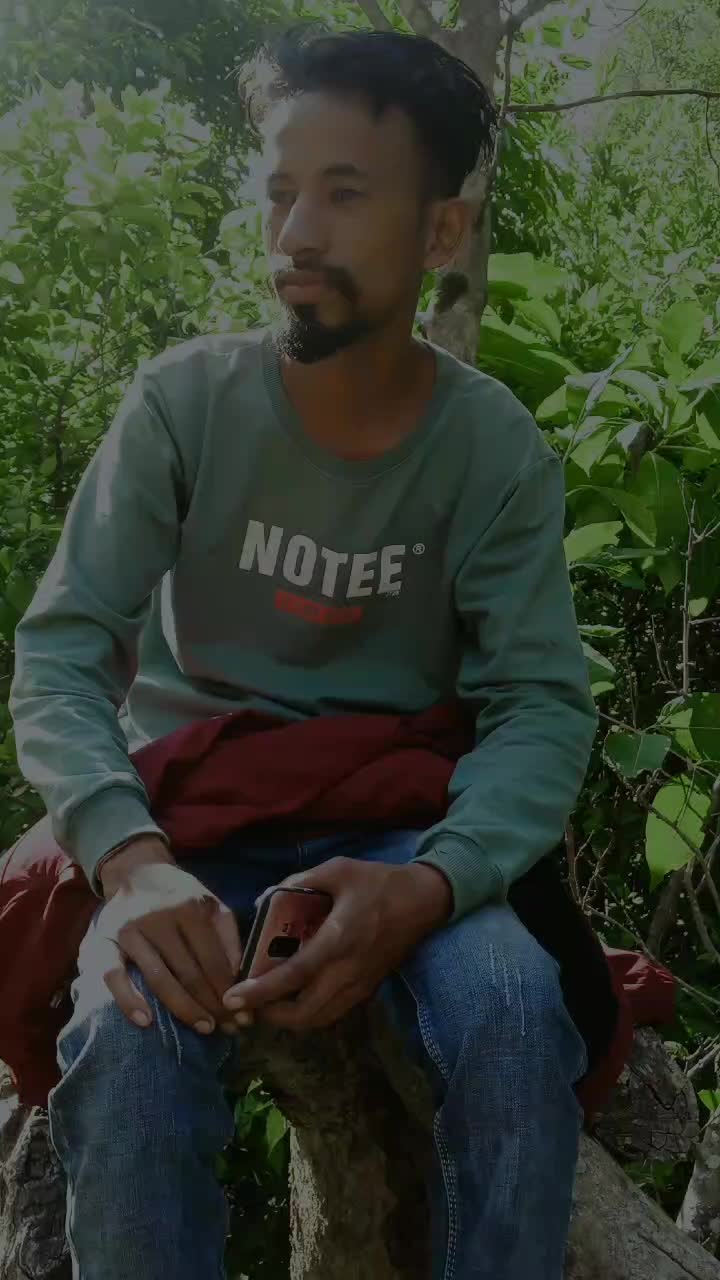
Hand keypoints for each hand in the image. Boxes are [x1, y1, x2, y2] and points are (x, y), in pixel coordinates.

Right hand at [95, 839, 242, 1034]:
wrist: (135, 871)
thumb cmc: (180, 895)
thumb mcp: (211, 904)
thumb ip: (228, 936)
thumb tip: (241, 977)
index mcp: (188, 907)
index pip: (212, 958)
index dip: (228, 990)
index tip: (243, 1015)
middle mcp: (158, 918)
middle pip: (189, 972)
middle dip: (211, 1005)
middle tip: (229, 1029)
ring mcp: (129, 931)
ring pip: (159, 979)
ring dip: (183, 1009)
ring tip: (204, 1028)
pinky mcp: (103, 942)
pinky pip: (113, 977)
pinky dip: (128, 1001)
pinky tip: (146, 1022)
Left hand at [221, 857, 452, 1032]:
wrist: (424, 901)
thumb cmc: (379, 882)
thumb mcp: (338, 870)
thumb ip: (300, 881)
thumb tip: (266, 896)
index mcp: (337, 940)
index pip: (293, 977)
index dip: (260, 991)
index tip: (232, 998)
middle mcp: (347, 971)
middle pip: (302, 1013)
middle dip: (270, 1014)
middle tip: (249, 999)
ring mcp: (359, 985)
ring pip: (318, 1020)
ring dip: (289, 1018)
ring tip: (269, 1001)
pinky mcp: (368, 989)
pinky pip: (333, 1013)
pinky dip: (310, 1014)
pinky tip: (297, 995)